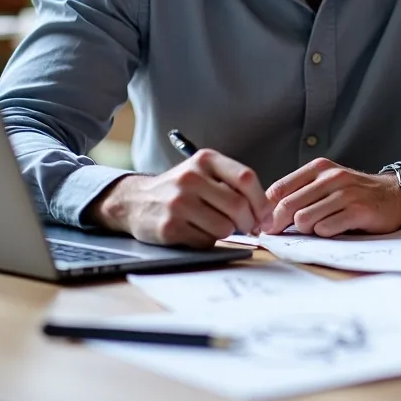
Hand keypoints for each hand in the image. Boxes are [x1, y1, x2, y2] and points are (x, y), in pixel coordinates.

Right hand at [85, 150, 271, 247]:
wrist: (135, 200)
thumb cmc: (180, 188)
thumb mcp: (204, 172)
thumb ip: (232, 183)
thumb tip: (265, 210)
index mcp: (205, 160)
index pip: (246, 178)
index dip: (261, 200)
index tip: (265, 214)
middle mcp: (191, 178)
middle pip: (238, 205)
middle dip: (249, 222)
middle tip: (249, 227)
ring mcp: (178, 203)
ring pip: (224, 227)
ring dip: (228, 232)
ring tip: (218, 226)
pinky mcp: (169, 227)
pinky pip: (205, 241)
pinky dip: (208, 241)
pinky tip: (198, 232)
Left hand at [260, 158, 400, 236]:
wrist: (395, 195)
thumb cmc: (354, 193)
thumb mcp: (327, 184)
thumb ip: (300, 194)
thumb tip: (266, 217)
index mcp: (319, 167)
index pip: (279, 190)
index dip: (266, 212)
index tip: (263, 227)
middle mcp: (332, 176)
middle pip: (287, 206)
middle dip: (279, 225)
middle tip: (278, 236)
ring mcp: (346, 193)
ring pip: (304, 219)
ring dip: (306, 230)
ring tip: (318, 227)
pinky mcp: (358, 210)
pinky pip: (326, 229)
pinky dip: (325, 234)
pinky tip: (335, 229)